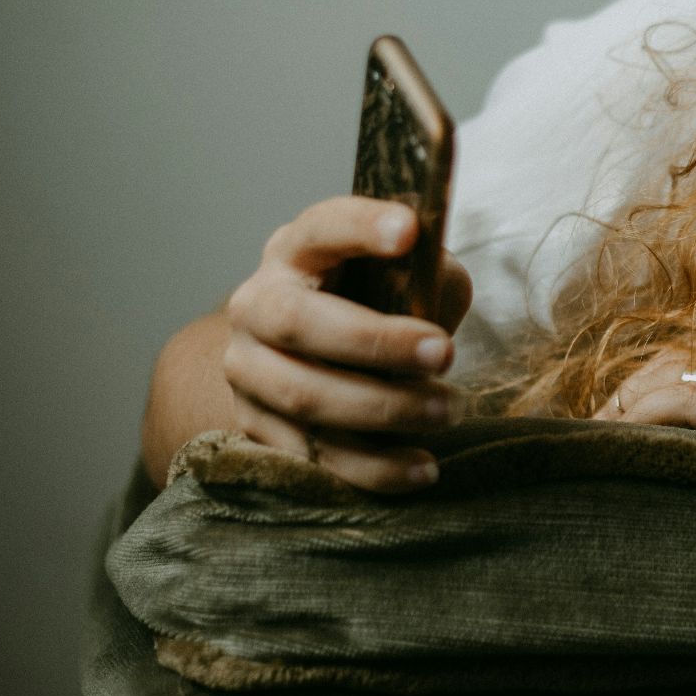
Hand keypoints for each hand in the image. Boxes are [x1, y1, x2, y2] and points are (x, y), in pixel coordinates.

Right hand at [221, 195, 473, 492]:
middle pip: (297, 322)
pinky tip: (423, 466)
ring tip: (447, 410)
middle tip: (445, 354)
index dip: (360, 227)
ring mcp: (248, 371)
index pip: (321, 227)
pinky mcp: (258, 429)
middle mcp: (256, 306)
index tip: (409, 230)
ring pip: (303, 396)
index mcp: (295, 252)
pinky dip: (373, 468)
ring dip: (383, 409)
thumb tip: (437, 291)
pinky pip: (313, 456)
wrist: (315, 359)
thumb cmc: (375, 305)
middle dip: (375, 342)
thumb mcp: (406, 277)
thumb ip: (426, 276)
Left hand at [591, 346, 695, 494]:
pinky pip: (661, 399)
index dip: (657, 380)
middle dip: (627, 389)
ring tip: (590, 435)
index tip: (628, 409)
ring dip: (618, 404)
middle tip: (592, 422)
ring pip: (656, 376)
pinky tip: (608, 439)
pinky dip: (629, 417)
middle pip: (669, 358)